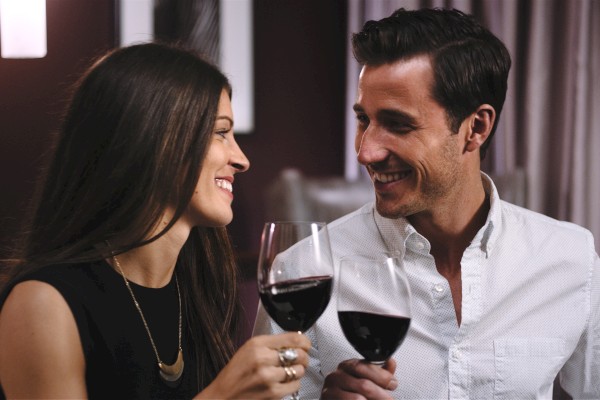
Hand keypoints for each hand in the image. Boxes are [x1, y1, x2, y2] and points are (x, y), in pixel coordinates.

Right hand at [195, 332, 310, 399]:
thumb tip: (297, 342)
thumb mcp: (249, 349)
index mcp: (257, 344)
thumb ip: (271, 344)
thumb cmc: (236, 373)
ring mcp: (268, 377)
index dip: (304, 341)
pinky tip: (283, 382)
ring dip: (298, 371)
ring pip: (299, 370)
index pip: (293, 338)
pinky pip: (295, 385)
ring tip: (288, 372)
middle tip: (299, 360)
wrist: (223, 396)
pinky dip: (293, 384)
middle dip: (303, 357)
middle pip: (299, 354)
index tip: (305, 344)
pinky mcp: (273, 393)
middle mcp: (263, 358)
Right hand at [321, 358, 397, 399]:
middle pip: (363, 384)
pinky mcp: (327, 399)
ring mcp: (329, 391)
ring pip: (358, 399)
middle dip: (380, 394)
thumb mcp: (367, 380)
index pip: (363, 366)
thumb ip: (379, 373)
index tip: (393, 383)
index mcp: (346, 366)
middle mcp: (335, 376)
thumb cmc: (352, 393)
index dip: (381, 376)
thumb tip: (390, 362)